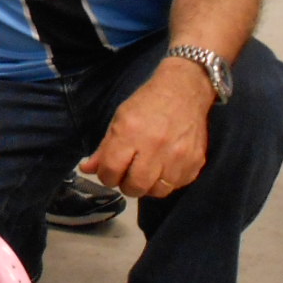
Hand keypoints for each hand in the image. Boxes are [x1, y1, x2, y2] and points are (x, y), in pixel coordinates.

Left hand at [81, 59, 212, 197]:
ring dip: (147, 187)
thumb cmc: (147, 104)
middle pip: (135, 186)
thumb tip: (87, 170)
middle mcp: (155, 146)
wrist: (184, 91)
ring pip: (157, 191)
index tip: (109, 173)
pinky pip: (177, 186)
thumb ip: (104, 148)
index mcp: (130, 133)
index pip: (111, 170)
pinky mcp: (195, 162)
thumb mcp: (119, 120)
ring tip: (145, 173)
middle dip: (126, 185)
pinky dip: (167, 182)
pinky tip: (163, 169)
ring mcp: (178, 156)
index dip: (106, 177)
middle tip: (127, 176)